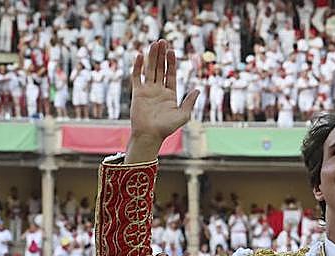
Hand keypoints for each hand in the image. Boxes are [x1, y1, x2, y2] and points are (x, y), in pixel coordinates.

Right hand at [127, 40, 199, 161]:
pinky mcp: (137, 93)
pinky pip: (136, 77)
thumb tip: (197, 90)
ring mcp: (147, 91)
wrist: (149, 135)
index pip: (170, 74)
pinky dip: (138, 66)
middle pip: (160, 69)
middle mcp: (158, 90)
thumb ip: (189, 102)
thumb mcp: (183, 115)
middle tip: (162, 41)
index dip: (171, 62)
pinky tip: (139, 56)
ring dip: (151, 57)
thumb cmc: (166, 128)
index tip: (171, 50)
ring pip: (149, 69)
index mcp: (170, 94)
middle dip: (161, 55)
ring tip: (154, 44)